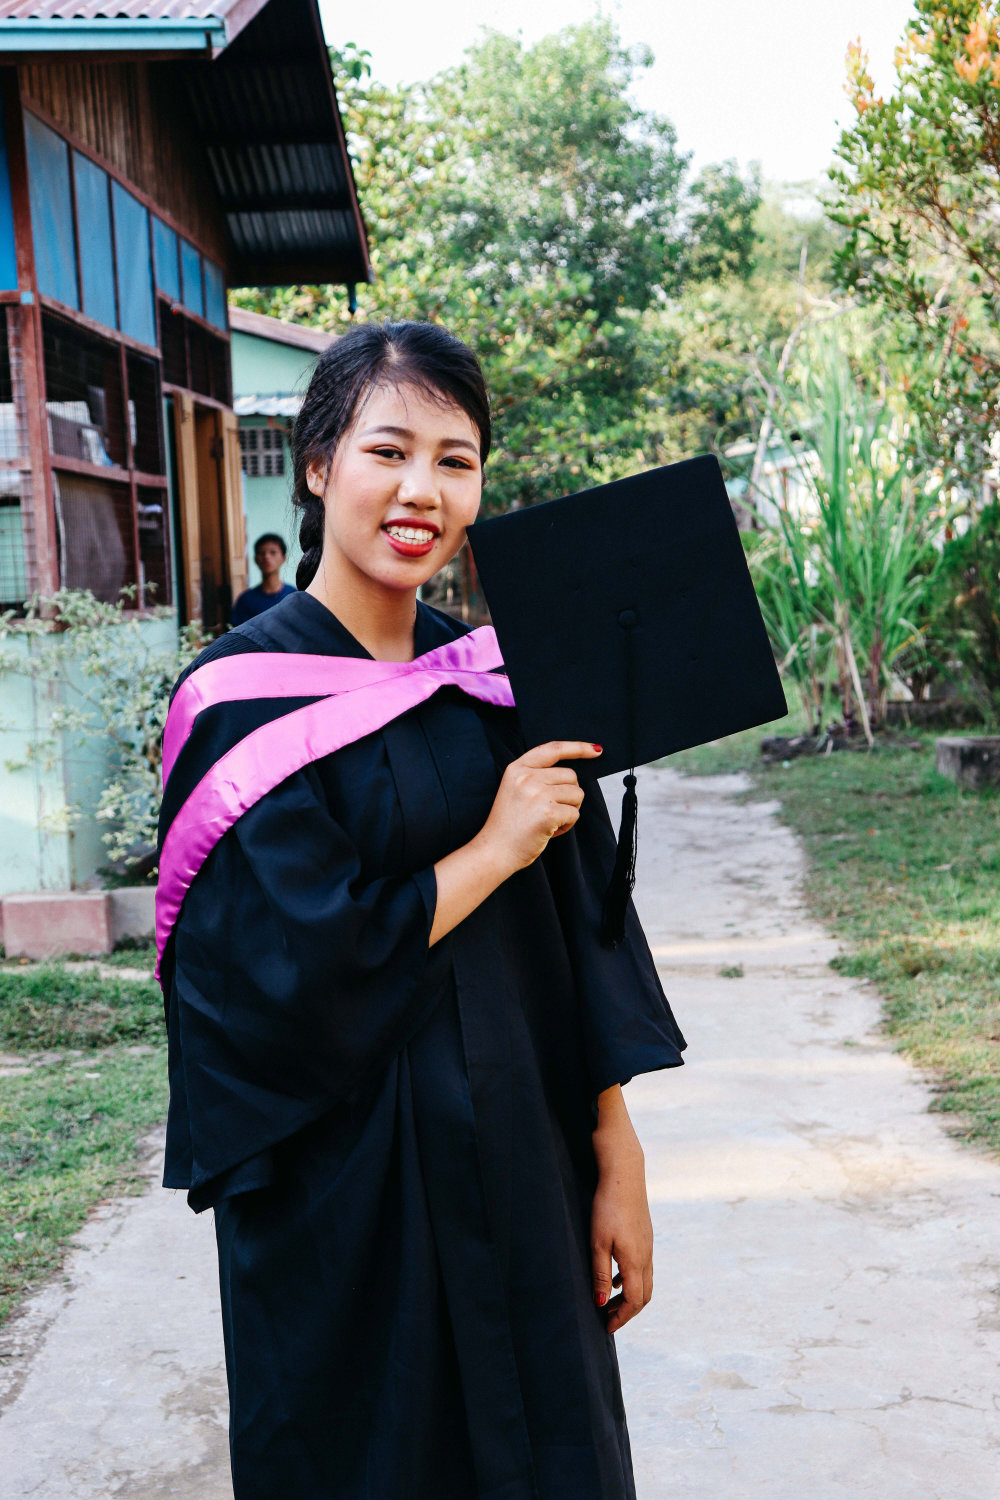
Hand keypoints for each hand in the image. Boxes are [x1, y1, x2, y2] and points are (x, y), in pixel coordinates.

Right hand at [478, 741, 601, 874]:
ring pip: (577, 794)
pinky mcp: (547, 812)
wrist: (494, 851)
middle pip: (571, 776)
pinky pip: (575, 814)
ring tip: (548, 821)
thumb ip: (538, 776)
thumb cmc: (509, 826)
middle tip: (550, 811)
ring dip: (569, 810)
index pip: (553, 749)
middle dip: (569, 795)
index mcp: (517, 768)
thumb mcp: (515, 790)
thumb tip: (573, 775)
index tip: (596, 750)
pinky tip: (549, 831)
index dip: (577, 748)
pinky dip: (567, 825)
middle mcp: (526, 777)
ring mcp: (537, 794)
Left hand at [591, 1091, 652, 1335]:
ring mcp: (648, 1245)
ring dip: (629, 1296)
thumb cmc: (607, 1207)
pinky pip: (643, 1267)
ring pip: (645, 1281)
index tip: (606, 1326)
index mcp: (635, 1261)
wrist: (624, 1174)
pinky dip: (631, 1279)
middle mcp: (646, 1256)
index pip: (634, 1301)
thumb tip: (600, 1302)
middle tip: (608, 1318)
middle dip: (627, 1311)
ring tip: (608, 1301)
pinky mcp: (645, 1235)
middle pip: (644, 1295)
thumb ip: (599, 1273)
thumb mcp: (597, 1242)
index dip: (621, 1317)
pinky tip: (614, 1276)